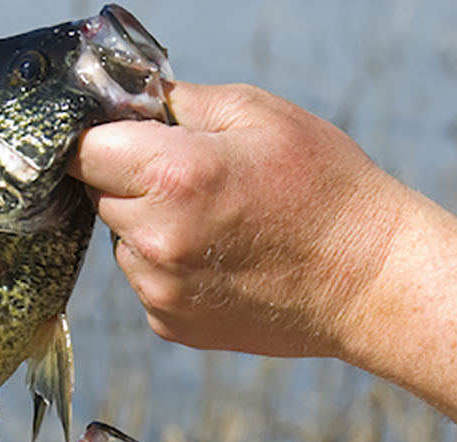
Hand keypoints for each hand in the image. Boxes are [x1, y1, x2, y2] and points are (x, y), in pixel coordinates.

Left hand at [69, 81, 403, 358]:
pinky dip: (169, 267)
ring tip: (217, 223)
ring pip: (121, 241)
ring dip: (149, 227)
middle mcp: (155, 239)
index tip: (126, 138)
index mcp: (172, 177)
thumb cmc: (326, 190)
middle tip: (193, 180)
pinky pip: (145, 280)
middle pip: (99, 196)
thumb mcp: (260, 115)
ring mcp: (159, 289)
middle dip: (130, 181)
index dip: (103, 139)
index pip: (86, 151)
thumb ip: (181, 103)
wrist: (370, 281)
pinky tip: (221, 259)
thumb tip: (131, 102)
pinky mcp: (168, 323)